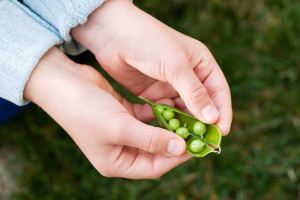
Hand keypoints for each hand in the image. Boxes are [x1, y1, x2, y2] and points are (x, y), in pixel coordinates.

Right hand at [24, 47, 190, 178]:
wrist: (62, 82)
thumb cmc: (86, 110)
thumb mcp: (120, 128)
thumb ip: (151, 139)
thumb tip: (179, 148)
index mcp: (116, 162)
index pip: (154, 166)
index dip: (176, 158)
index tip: (196, 145)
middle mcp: (120, 150)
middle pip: (155, 150)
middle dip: (175, 139)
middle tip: (195, 129)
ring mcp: (122, 132)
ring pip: (153, 132)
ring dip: (168, 124)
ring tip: (187, 115)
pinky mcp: (122, 114)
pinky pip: (146, 117)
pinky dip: (157, 112)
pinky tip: (169, 103)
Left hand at [71, 0, 231, 134]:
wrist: (113, 35)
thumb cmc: (149, 42)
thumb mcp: (175, 65)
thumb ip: (194, 92)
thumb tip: (212, 117)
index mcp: (201, 64)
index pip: (218, 91)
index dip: (222, 112)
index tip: (221, 132)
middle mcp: (188, 76)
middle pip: (201, 105)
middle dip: (203, 123)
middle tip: (203, 143)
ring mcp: (170, 86)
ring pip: (183, 111)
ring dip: (184, 125)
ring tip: (184, 141)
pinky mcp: (153, 94)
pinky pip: (165, 112)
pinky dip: (167, 122)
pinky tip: (166, 132)